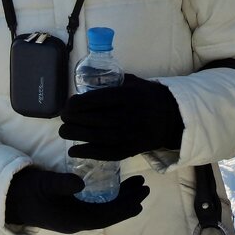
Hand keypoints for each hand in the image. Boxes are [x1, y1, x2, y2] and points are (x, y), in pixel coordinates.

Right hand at [5, 167, 148, 232]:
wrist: (9, 198)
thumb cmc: (28, 191)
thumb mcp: (45, 184)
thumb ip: (62, 184)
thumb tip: (81, 183)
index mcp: (74, 220)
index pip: (106, 216)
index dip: (124, 208)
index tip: (140, 198)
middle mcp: (77, 221)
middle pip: (109, 213)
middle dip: (128, 201)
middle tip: (144, 186)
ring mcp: (74, 216)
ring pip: (104, 209)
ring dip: (120, 198)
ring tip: (135, 184)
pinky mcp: (70, 209)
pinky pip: (96, 205)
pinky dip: (109, 197)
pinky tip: (114, 187)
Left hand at [59, 73, 183, 160]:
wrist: (172, 118)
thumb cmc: (148, 96)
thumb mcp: (134, 82)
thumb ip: (113, 81)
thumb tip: (87, 80)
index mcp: (129, 96)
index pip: (99, 99)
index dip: (79, 103)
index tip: (69, 104)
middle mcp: (130, 116)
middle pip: (96, 119)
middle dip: (74, 119)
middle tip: (63, 117)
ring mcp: (131, 135)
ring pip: (98, 137)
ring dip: (77, 135)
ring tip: (63, 131)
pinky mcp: (131, 150)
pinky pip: (107, 153)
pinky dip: (88, 153)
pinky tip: (74, 150)